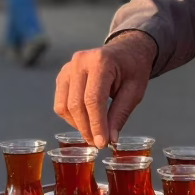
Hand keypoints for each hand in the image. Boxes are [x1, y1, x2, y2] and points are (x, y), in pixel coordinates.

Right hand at [53, 31, 157, 148]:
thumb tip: (110, 140)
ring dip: (77, 125)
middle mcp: (80, 62)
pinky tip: (86, 122)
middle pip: (76, 104)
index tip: (103, 143)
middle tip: (99, 144)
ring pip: (64, 106)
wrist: (126, 51)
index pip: (93, 99)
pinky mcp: (63, 75)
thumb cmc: (133, 69)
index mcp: (100, 62)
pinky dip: (71, 117)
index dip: (97, 124)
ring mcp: (68, 67)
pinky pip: (60, 102)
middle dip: (87, 128)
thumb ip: (120, 114)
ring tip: (93, 135)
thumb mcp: (134, 91)